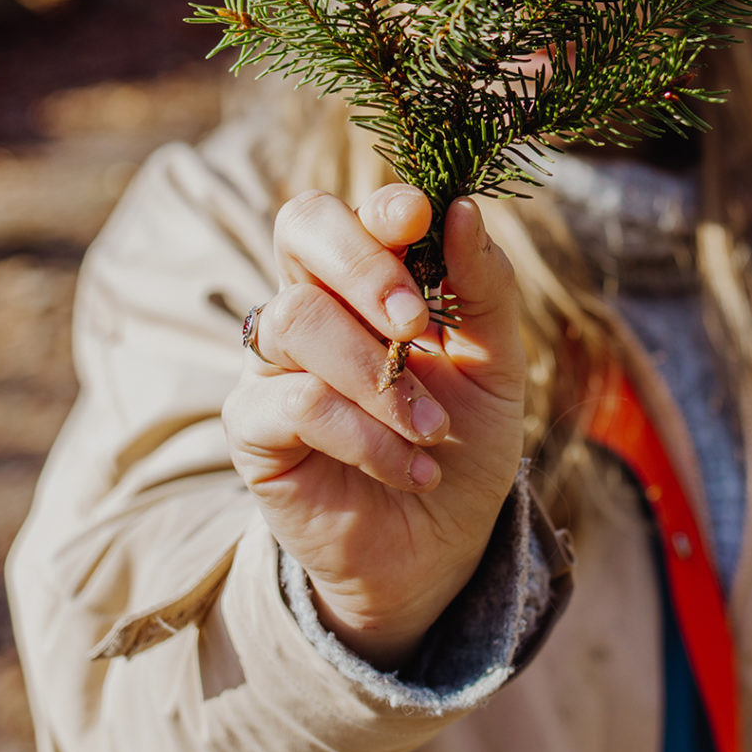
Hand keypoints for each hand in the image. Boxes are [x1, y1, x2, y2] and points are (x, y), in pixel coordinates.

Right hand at [223, 187, 526, 668]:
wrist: (440, 546)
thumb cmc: (464, 445)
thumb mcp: (497, 364)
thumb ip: (483, 286)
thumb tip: (462, 209)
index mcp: (367, 279)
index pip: (350, 211)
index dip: (379, 205)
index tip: (422, 218)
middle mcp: (312, 306)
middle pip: (299, 229)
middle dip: (361, 264)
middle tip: (416, 322)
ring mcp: (274, 364)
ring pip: (296, 319)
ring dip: (376, 374)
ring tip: (432, 429)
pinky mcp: (254, 428)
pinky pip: (295, 402)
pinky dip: (363, 434)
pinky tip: (411, 467)